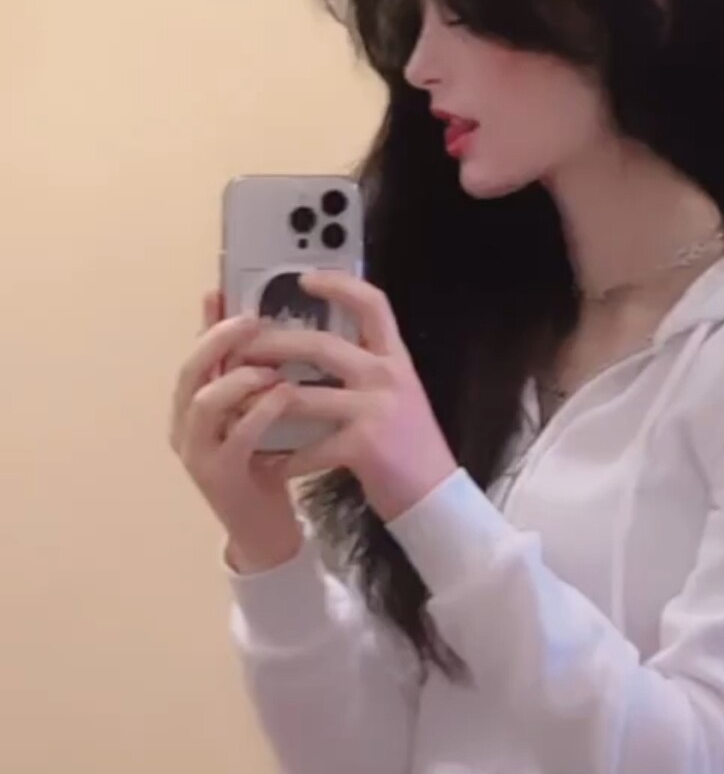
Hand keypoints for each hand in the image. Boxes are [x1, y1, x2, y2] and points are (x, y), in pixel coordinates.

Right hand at [170, 292, 303, 573]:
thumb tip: (256, 328)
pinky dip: (260, 410)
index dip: (205, 324)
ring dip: (239, 376)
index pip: (193, 356)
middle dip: (218, 340)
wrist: (266, 532)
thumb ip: (251, 378)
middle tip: (252, 319)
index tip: (221, 292)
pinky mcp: (219, 476)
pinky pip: (235, 435)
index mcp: (189, 410)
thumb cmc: (263, 467)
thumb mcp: (253, 417)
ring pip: (204, 401)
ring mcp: (197, 453)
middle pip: (189, 371)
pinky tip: (285, 395)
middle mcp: (183, 428)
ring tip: (272, 364)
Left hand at [238, 274, 457, 522]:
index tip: (305, 278)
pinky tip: (266, 465)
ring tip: (237, 408)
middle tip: (241, 348)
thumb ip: (368, 368)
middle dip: (274, 344)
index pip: (372, 304)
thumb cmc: (410, 446)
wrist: (436, 495)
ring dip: (263, 404)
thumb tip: (320, 350)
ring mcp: (376, 409)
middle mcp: (387, 376)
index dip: (339, 285)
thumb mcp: (398, 394)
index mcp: (395, 358)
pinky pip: (310, 448)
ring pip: (303, 396)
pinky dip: (283, 459)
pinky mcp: (365, 446)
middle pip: (321, 345)